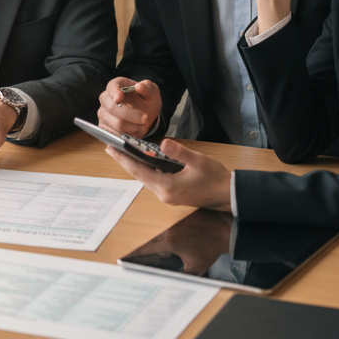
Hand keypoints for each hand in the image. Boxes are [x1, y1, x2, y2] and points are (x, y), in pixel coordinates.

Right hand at [97, 78, 161, 137]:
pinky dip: (128, 134)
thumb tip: (139, 86)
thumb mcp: (152, 93)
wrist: (144, 114)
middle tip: (145, 118)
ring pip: (116, 123)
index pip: (112, 86)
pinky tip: (136, 130)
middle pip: (112, 108)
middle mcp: (106, 98)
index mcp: (117, 84)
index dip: (114, 92)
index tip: (119, 97)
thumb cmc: (146, 100)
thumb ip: (148, 88)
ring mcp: (103, 112)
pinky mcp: (103, 126)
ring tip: (143, 125)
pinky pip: (115, 133)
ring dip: (133, 126)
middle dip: (130, 115)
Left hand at [104, 139, 231, 209]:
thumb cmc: (214, 178)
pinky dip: (146, 170)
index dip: (124, 159)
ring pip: (145, 178)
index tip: (110, 149)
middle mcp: (163, 194)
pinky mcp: (172, 194)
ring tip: (123, 152)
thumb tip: (162, 143)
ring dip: (135, 166)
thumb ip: (179, 152)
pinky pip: (154, 180)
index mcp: (167, 186)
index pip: (139, 171)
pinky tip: (143, 161)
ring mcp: (167, 196)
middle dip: (125, 161)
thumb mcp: (198, 161)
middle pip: (139, 175)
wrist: (227, 195)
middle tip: (111, 147)